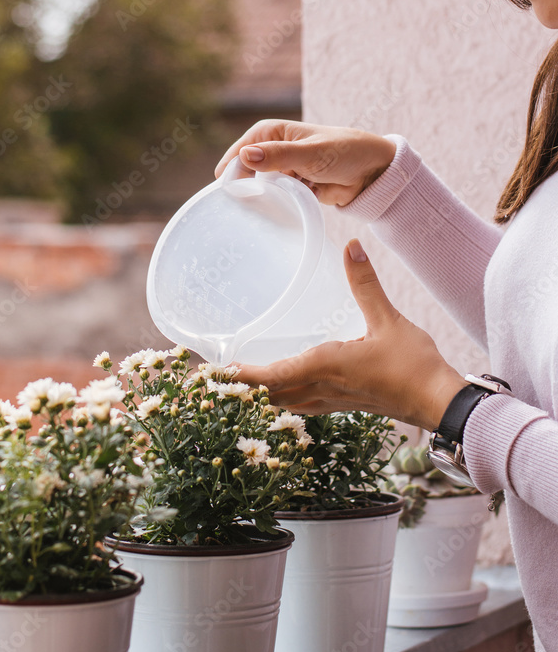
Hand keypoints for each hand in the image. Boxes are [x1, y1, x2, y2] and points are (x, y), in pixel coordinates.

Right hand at [214, 119, 395, 206]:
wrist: (373, 173)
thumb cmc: (345, 152)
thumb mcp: (310, 153)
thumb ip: (279, 156)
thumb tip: (246, 155)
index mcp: (271, 133)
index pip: (240, 152)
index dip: (231, 171)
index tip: (228, 193)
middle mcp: (273, 150)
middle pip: (245, 172)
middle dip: (244, 188)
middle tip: (238, 210)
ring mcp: (282, 171)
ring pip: (260, 189)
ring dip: (261, 200)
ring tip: (257, 214)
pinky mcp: (293, 189)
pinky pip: (277, 200)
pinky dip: (277, 206)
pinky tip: (276, 214)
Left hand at [236, 239, 466, 430]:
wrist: (439, 403)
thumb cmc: (414, 365)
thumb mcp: (388, 319)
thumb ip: (365, 284)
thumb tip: (351, 246)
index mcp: (325, 367)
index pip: (272, 376)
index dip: (242, 376)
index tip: (216, 371)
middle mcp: (321, 389)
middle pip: (269, 394)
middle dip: (240, 388)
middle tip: (213, 376)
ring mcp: (330, 401)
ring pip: (283, 402)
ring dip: (258, 395)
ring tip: (237, 382)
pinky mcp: (340, 404)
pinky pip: (299, 404)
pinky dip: (280, 398)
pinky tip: (280, 387)